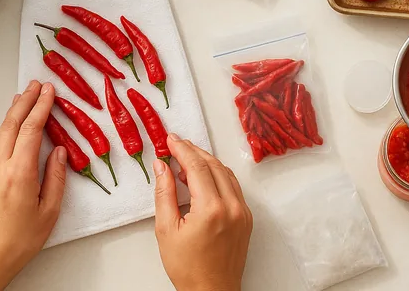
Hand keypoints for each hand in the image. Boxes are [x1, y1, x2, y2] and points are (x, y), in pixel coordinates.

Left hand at [0, 81, 65, 290]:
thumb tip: (60, 152)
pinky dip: (7, 128)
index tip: (49, 91)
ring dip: (13, 112)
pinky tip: (12, 124)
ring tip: (22, 96)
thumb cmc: (21, 240)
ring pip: (2, 133)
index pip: (32, 131)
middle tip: (36, 84)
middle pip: (12, 125)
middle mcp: (0, 167)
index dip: (41, 108)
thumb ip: (56, 177)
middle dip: (25, 101)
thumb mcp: (49, 211)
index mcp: (20, 173)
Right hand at [154, 134, 252, 290]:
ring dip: (207, 162)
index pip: (196, 166)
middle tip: (176, 144)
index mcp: (212, 209)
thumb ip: (164, 194)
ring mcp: (243, 212)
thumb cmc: (188, 268)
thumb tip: (162, 166)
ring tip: (185, 160)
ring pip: (226, 173)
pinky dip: (217, 176)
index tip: (170, 139)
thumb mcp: (166, 230)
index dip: (182, 149)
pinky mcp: (246, 217)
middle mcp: (233, 206)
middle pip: (213, 165)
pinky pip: (233, 187)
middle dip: (194, 151)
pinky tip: (202, 178)